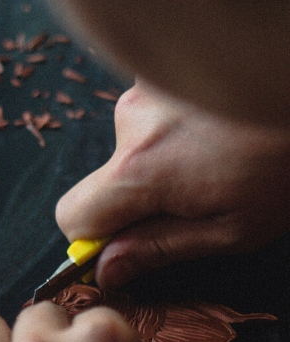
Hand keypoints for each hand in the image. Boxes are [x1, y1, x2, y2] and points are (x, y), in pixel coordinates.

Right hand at [56, 81, 289, 288]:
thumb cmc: (288, 160)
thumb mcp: (233, 227)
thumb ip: (159, 248)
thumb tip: (106, 270)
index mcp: (140, 169)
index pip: (72, 215)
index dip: (93, 237)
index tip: (128, 241)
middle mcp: (130, 122)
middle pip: (103, 181)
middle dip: (136, 197)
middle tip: (195, 195)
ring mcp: (143, 88)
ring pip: (129, 149)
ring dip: (159, 160)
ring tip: (216, 153)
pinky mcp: (159, 71)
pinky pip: (147, 119)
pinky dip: (170, 130)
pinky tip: (213, 126)